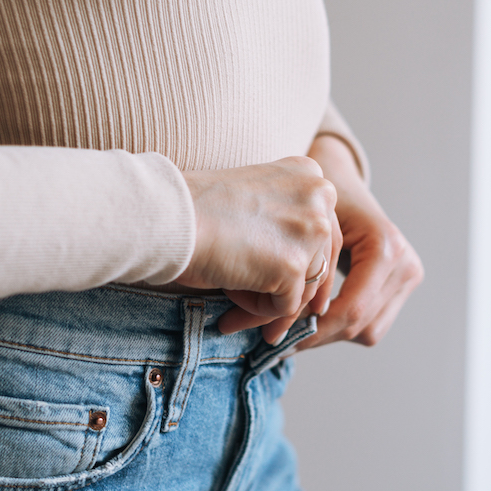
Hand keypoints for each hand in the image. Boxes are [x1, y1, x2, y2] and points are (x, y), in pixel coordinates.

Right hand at [176, 157, 340, 343]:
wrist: (168, 217)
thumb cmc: (194, 210)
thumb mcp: (254, 200)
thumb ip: (285, 221)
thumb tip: (305, 273)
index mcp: (309, 174)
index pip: (321, 231)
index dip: (298, 263)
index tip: (276, 282)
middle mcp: (320, 195)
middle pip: (319, 262)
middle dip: (288, 292)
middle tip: (264, 315)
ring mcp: (311, 229)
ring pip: (305, 289)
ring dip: (268, 305)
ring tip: (233, 312)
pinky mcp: (295, 265)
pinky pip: (285, 307)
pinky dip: (257, 312)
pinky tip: (228, 304)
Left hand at [296, 136, 422, 348]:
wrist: (340, 178)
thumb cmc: (317, 197)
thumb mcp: (309, 230)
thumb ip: (303, 275)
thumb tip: (278, 324)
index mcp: (385, 248)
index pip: (352, 309)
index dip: (314, 332)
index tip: (277, 341)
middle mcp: (406, 265)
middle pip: (361, 325)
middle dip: (318, 337)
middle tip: (280, 342)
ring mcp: (409, 276)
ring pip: (368, 332)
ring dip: (330, 335)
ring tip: (294, 333)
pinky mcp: (404, 285)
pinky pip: (373, 323)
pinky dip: (342, 326)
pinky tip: (314, 320)